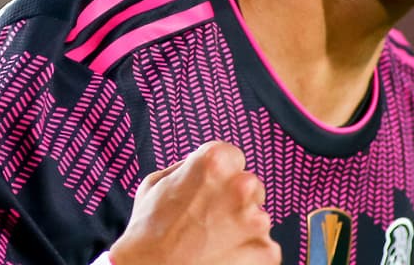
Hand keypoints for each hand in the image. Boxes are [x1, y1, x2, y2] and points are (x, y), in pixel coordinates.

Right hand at [109, 140, 279, 264]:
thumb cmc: (147, 232)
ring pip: (257, 219)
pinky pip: (263, 248)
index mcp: (216, 160)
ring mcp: (257, 220)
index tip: (210, 192)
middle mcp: (242, 185)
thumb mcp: (156, 183)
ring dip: (242, 229)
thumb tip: (203, 166)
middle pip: (251, 187)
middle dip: (235, 202)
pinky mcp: (266, 251)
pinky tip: (222, 258)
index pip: (234, 158)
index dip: (220, 177)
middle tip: (209, 221)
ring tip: (211, 243)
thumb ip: (188, 168)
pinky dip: (248, 254)